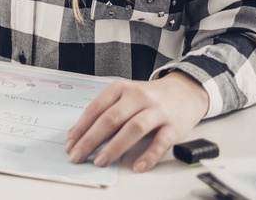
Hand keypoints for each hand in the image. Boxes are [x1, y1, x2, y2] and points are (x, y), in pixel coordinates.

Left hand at [65, 71, 208, 172]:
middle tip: (78, 156)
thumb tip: (79, 135)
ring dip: (114, 147)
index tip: (70, 144)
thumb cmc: (149, 97)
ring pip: (133, 129)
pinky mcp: (174, 126)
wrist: (185, 91)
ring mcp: (156, 110)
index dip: (81, 128)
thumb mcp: (125, 97)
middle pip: (110, 119)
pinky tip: (137, 166)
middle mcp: (138, 97)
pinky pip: (160, 142)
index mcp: (121, 88)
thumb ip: (105, 112)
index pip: (95, 109)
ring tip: (101, 161)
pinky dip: (148, 156)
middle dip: (91, 139)